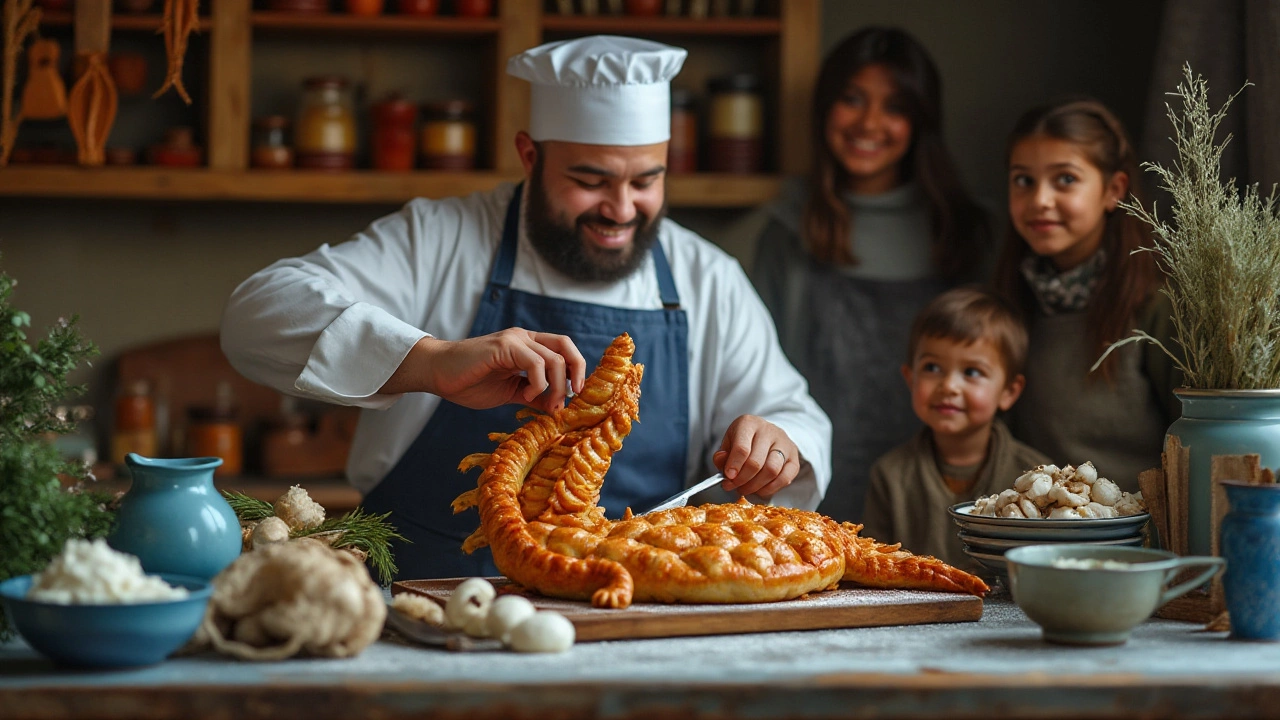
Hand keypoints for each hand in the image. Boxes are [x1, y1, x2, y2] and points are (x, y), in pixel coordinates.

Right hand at [383, 328, 586, 412]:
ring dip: (554, 386)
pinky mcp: (504, 346)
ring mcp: (514, 340)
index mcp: (528, 346)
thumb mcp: (509, 392)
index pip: (563, 348)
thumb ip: (533, 395)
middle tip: (573, 395)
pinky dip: (538, 384)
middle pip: (565, 345)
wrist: (438, 374)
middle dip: (576, 372)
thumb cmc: (469, 382)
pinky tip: (525, 395)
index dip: (575, 369)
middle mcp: (524, 338)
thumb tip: (556, 407)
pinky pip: (536, 363)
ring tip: (540, 402)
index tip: (575, 394)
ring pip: (554, 358)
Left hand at [713, 415, 799, 498]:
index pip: (742, 448)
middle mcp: (769, 431)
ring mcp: (784, 444)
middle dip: (743, 479)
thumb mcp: (728, 443)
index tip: (728, 477)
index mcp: (749, 423)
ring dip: (755, 485)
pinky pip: (784, 478)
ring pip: (771, 470)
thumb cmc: (744, 440)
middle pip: (756, 462)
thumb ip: (722, 457)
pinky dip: (770, 488)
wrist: (766, 435)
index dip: (734, 466)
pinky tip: (759, 489)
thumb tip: (726, 471)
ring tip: (745, 489)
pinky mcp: (794, 458)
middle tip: (733, 486)